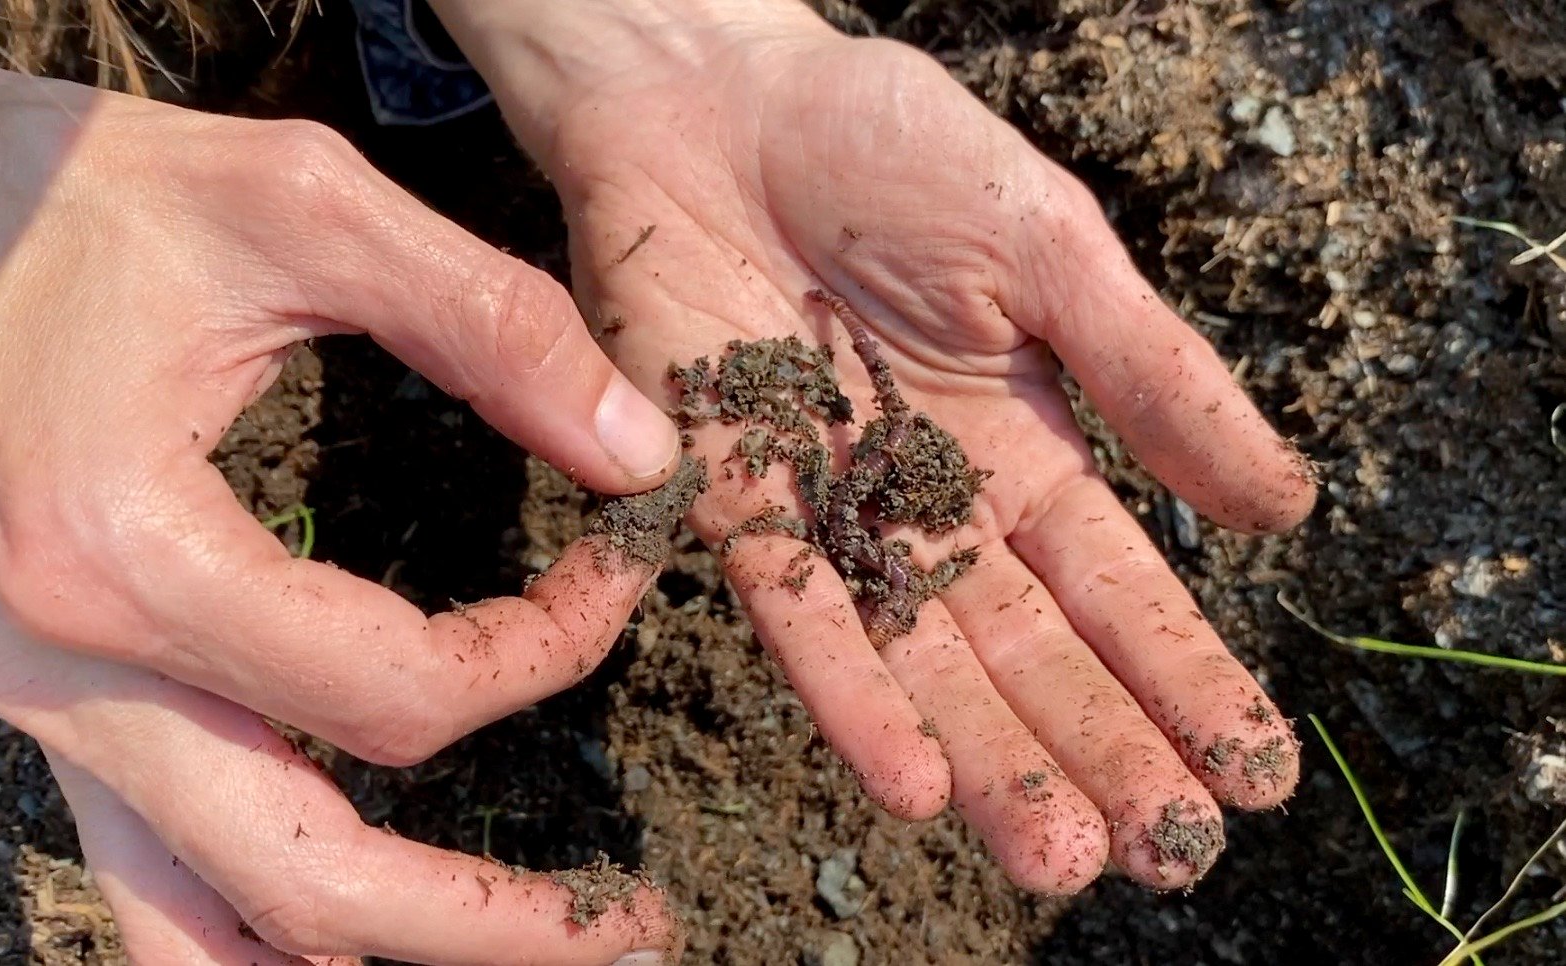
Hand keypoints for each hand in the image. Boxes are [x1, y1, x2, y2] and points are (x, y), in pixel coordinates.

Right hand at [0, 22, 679, 963]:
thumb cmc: (76, 199)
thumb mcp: (302, 204)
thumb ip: (488, 322)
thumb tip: (638, 449)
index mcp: (129, 554)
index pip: (396, 696)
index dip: (544, 660)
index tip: (614, 578)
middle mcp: (71, 677)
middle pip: (312, 885)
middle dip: (490, 922)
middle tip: (635, 926)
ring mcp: (43, 716)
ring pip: (209, 934)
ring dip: (378, 955)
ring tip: (527, 948)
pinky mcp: (46, 711)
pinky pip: (151, 883)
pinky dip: (257, 936)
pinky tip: (363, 931)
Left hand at [435, 0, 1315, 892]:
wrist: (717, 102)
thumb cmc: (891, 153)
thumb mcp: (1052, 253)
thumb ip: (1152, 380)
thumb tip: (1284, 509)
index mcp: (1021, 453)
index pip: (1119, 590)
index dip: (1186, 680)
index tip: (1254, 777)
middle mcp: (930, 511)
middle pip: (1026, 655)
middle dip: (1098, 755)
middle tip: (1168, 857)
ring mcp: (829, 517)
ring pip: (919, 664)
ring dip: (989, 763)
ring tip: (1061, 858)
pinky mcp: (724, 501)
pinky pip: (791, 613)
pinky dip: (849, 697)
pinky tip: (913, 784)